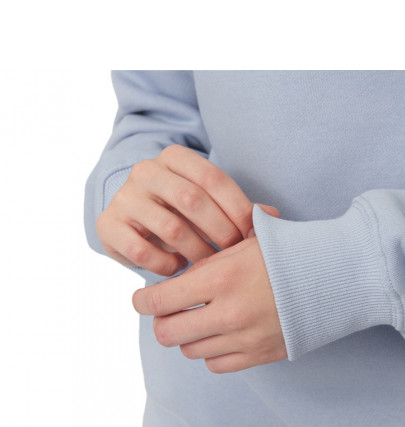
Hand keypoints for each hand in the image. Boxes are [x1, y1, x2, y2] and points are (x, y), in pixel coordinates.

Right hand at [96, 144, 278, 275]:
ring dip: (197, 252)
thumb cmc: (181, 212)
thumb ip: (239, 209)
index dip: (238, 208)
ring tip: (209, 265)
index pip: (213, 178)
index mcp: (174, 157)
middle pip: (192, 200)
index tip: (253, 235)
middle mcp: (145, 171)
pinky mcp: (108, 225)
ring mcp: (124, 197)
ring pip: (170, 228)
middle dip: (220, 231)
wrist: (133, 218)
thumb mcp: (208, 203)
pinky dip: (165, 265)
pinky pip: (141, 251)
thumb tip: (274, 217)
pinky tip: (178, 269)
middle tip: (234, 253)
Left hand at [132, 237, 287, 372]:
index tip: (141, 299)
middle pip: (168, 333)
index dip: (141, 301)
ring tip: (201, 320)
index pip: (159, 300)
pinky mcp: (260, 355)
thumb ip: (209, 261)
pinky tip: (221, 335)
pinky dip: (212, 352)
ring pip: (191, 350)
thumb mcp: (246, 243)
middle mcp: (228, 313)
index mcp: (221, 278)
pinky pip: (218, 365)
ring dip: (189, 336)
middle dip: (162, 322)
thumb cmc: (290, 253)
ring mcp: (245, 339)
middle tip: (169, 311)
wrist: (336, 276)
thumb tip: (179, 278)